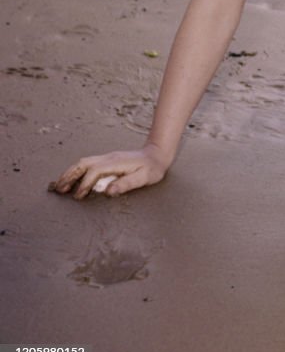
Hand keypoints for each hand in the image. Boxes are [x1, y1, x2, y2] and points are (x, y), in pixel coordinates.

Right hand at [51, 145, 169, 200]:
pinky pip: (87, 164)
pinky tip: (72, 179)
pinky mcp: (107, 160)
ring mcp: (107, 157)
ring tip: (60, 186)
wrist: (157, 154)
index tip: (79, 197)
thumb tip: (108, 191)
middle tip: (59, 190)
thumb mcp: (144, 177)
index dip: (84, 184)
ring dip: (70, 173)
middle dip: (69, 176)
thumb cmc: (152, 168)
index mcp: (115, 163)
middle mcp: (108, 158)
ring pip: (83, 162)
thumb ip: (127, 183)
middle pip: (83, 164)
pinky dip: (76, 170)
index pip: (94, 172)